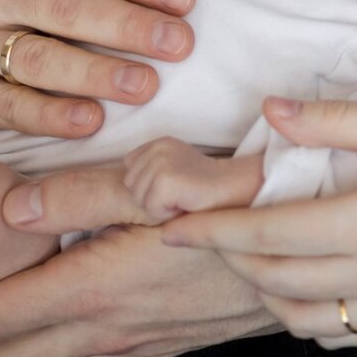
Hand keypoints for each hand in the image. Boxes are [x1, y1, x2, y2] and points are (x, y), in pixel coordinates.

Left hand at [0, 177, 276, 356]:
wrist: (316, 244)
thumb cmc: (242, 198)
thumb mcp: (160, 176)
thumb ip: (81, 192)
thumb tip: (11, 213)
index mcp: (96, 288)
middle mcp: (110, 330)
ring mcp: (142, 345)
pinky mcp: (169, 343)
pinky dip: (41, 356)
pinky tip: (47, 338)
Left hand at [124, 138, 259, 222]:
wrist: (235, 190)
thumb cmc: (205, 188)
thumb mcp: (175, 168)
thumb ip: (150, 169)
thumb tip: (121, 185)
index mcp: (157, 142)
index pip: (129, 168)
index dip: (148, 185)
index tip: (175, 186)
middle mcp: (157, 147)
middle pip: (130, 185)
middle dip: (151, 197)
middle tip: (180, 194)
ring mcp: (161, 162)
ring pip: (138, 198)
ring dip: (159, 206)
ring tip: (183, 198)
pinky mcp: (166, 180)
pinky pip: (150, 208)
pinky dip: (166, 213)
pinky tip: (185, 204)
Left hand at [159, 97, 356, 347]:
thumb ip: (337, 121)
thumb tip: (270, 113)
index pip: (266, 236)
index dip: (210, 232)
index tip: (171, 223)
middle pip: (273, 281)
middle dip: (228, 259)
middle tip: (204, 229)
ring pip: (301, 320)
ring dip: (265, 291)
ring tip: (251, 254)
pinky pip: (342, 336)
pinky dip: (307, 317)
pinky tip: (306, 284)